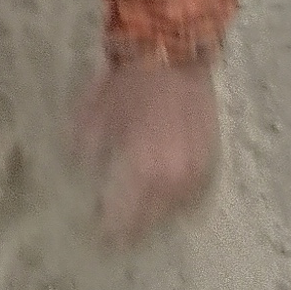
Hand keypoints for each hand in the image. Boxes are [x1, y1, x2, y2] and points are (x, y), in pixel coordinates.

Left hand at [72, 56, 217, 242]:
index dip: (107, 233)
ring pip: (172, 214)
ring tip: (137, 211)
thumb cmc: (126, 82)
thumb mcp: (92, 116)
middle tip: (114, 230)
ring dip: (153, 216)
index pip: (122, 222)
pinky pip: (190, 198)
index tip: (95, 238)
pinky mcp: (209, 164)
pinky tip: (161, 194)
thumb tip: (80, 183)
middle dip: (130, 229)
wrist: (172, 51)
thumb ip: (84, 157)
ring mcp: (195, 175)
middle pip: (149, 224)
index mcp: (141, 170)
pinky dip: (175, 202)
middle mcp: (172, 181)